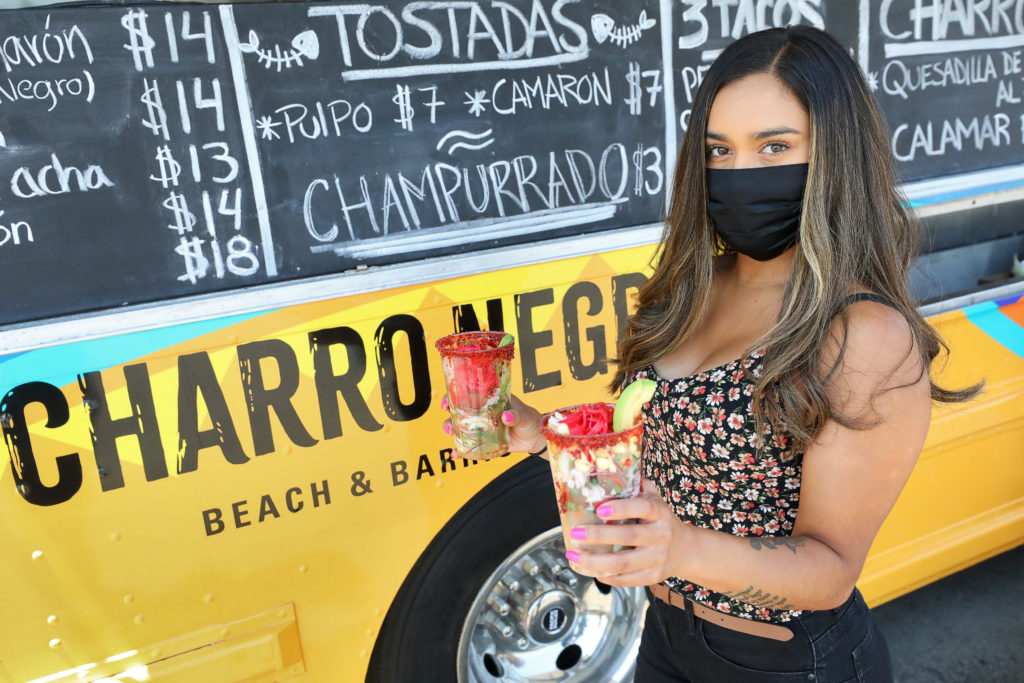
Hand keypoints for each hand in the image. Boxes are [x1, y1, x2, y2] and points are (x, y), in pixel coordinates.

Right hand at [442, 393, 547, 456]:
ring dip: (452, 431)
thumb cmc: (530, 419)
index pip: (468, 394)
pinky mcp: (484, 441)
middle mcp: (482, 412)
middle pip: (459, 411)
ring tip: (450, 436)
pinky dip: (462, 450)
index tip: (447, 403)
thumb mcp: (524, 414)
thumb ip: (516, 415)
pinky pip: (470, 445)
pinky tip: (456, 454)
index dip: (453, 396)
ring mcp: (482, 427)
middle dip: (448, 417)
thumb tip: (506, 417)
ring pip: (461, 428)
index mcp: (489, 399)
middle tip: (448, 426)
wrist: (535, 437)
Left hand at [565, 480, 688, 586]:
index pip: (644, 508)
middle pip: (628, 537)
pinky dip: (607, 576)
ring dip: (595, 561)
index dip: (622, 508)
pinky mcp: (653, 576)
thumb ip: (634, 486)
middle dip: (598, 536)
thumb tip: (602, 472)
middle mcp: (661, 535)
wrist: (685, 549)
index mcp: (660, 512)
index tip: (600, 508)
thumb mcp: (654, 499)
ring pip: (624, 563)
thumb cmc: (659, 519)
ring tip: (574, 556)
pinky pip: (627, 580)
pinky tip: (591, 570)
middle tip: (575, 533)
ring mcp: (658, 558)